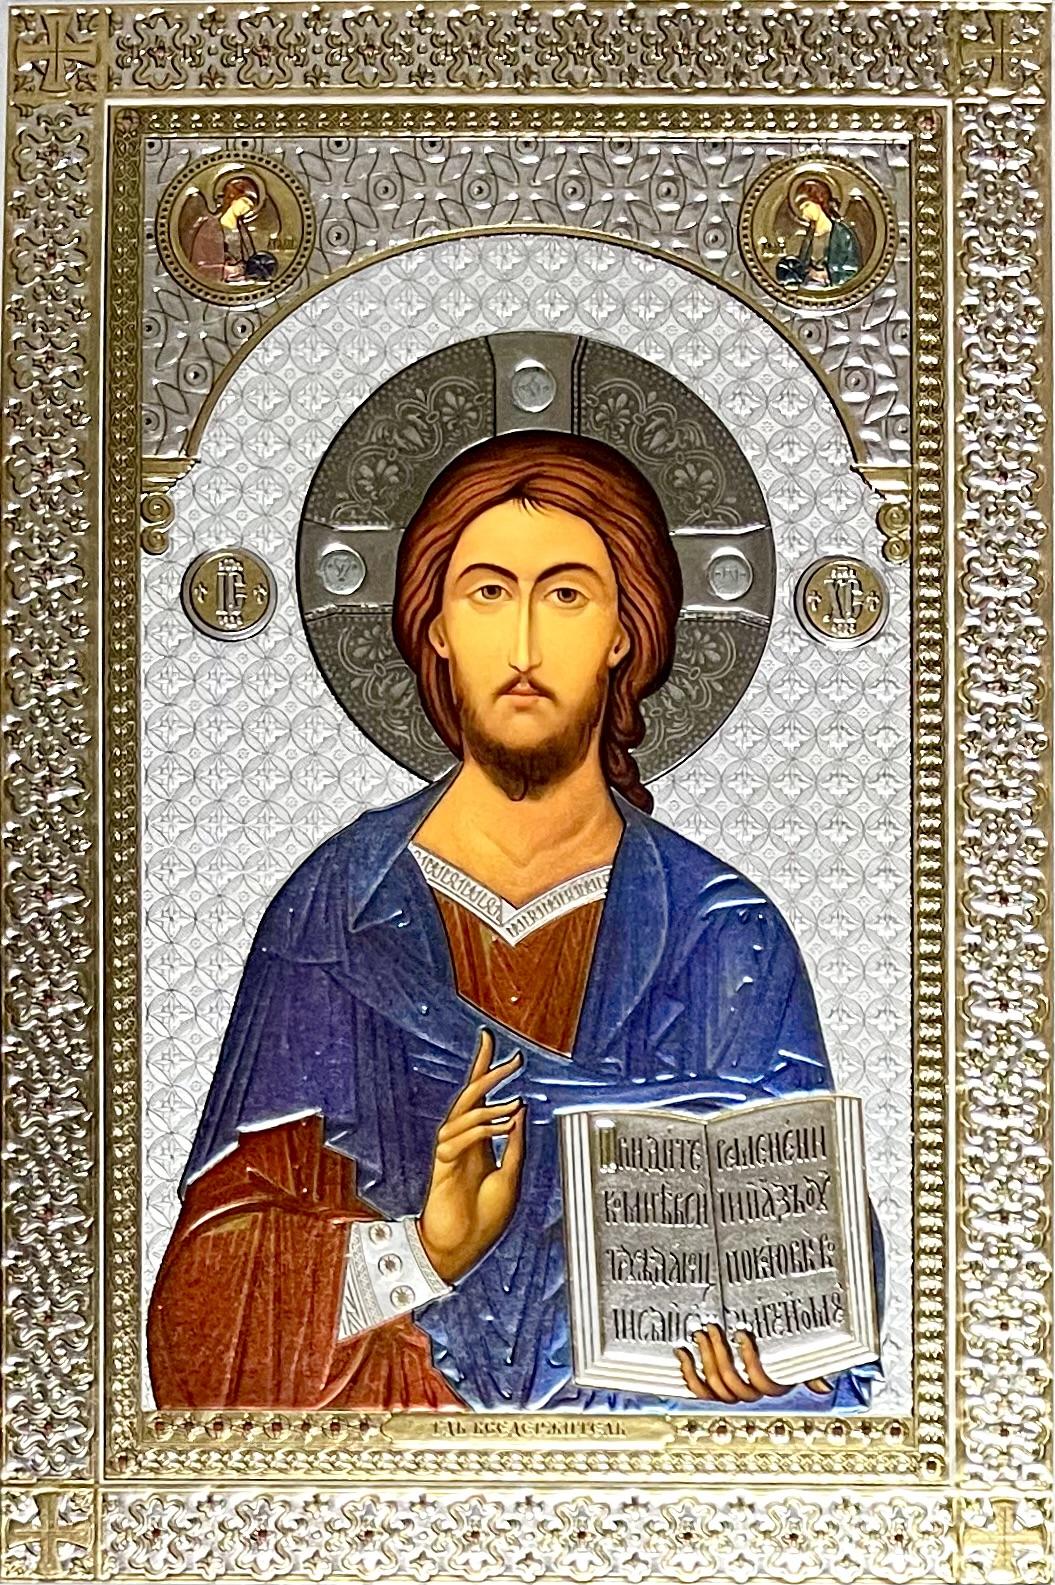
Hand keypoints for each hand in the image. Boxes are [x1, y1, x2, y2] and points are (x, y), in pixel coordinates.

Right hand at [417, 1029, 525, 1283]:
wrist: (463, 1250)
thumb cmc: (484, 1220)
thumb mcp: (511, 1176)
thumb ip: (515, 1144)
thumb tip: (520, 1110)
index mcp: (479, 1142)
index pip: (481, 1096)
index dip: (484, 1068)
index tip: (489, 1041)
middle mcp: (463, 1142)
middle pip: (469, 1096)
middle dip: (486, 1073)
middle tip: (506, 1055)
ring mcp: (450, 1152)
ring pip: (461, 1114)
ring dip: (488, 1106)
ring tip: (512, 1103)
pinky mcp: (442, 1168)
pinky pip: (456, 1140)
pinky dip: (479, 1130)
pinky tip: (499, 1127)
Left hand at [675, 1324, 831, 1402]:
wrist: (750, 1343)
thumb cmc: (776, 1346)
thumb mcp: (795, 1353)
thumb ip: (807, 1364)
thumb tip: (823, 1384)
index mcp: (772, 1383)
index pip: (763, 1381)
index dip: (751, 1360)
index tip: (742, 1334)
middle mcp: (750, 1392)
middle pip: (734, 1384)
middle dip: (721, 1355)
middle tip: (712, 1329)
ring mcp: (729, 1392)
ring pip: (716, 1388)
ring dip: (705, 1360)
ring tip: (700, 1336)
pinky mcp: (709, 1389)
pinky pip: (698, 1391)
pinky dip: (688, 1374)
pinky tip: (683, 1354)